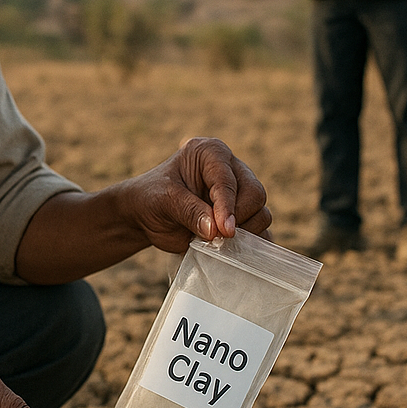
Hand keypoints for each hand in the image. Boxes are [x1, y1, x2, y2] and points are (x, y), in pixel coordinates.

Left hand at [121, 136, 270, 252]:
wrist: (145, 216)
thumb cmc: (152, 199)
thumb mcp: (163, 201)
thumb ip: (189, 212)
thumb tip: (216, 231)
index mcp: (211, 153)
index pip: (228, 180)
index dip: (228, 206)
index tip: (224, 230)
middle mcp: (231, 169)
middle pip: (255, 194)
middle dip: (240, 219)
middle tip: (219, 237)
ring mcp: (240, 194)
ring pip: (261, 213)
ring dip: (245, 233)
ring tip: (218, 243)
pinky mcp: (243, 218)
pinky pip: (261, 231)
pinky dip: (254, 245)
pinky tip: (238, 254)